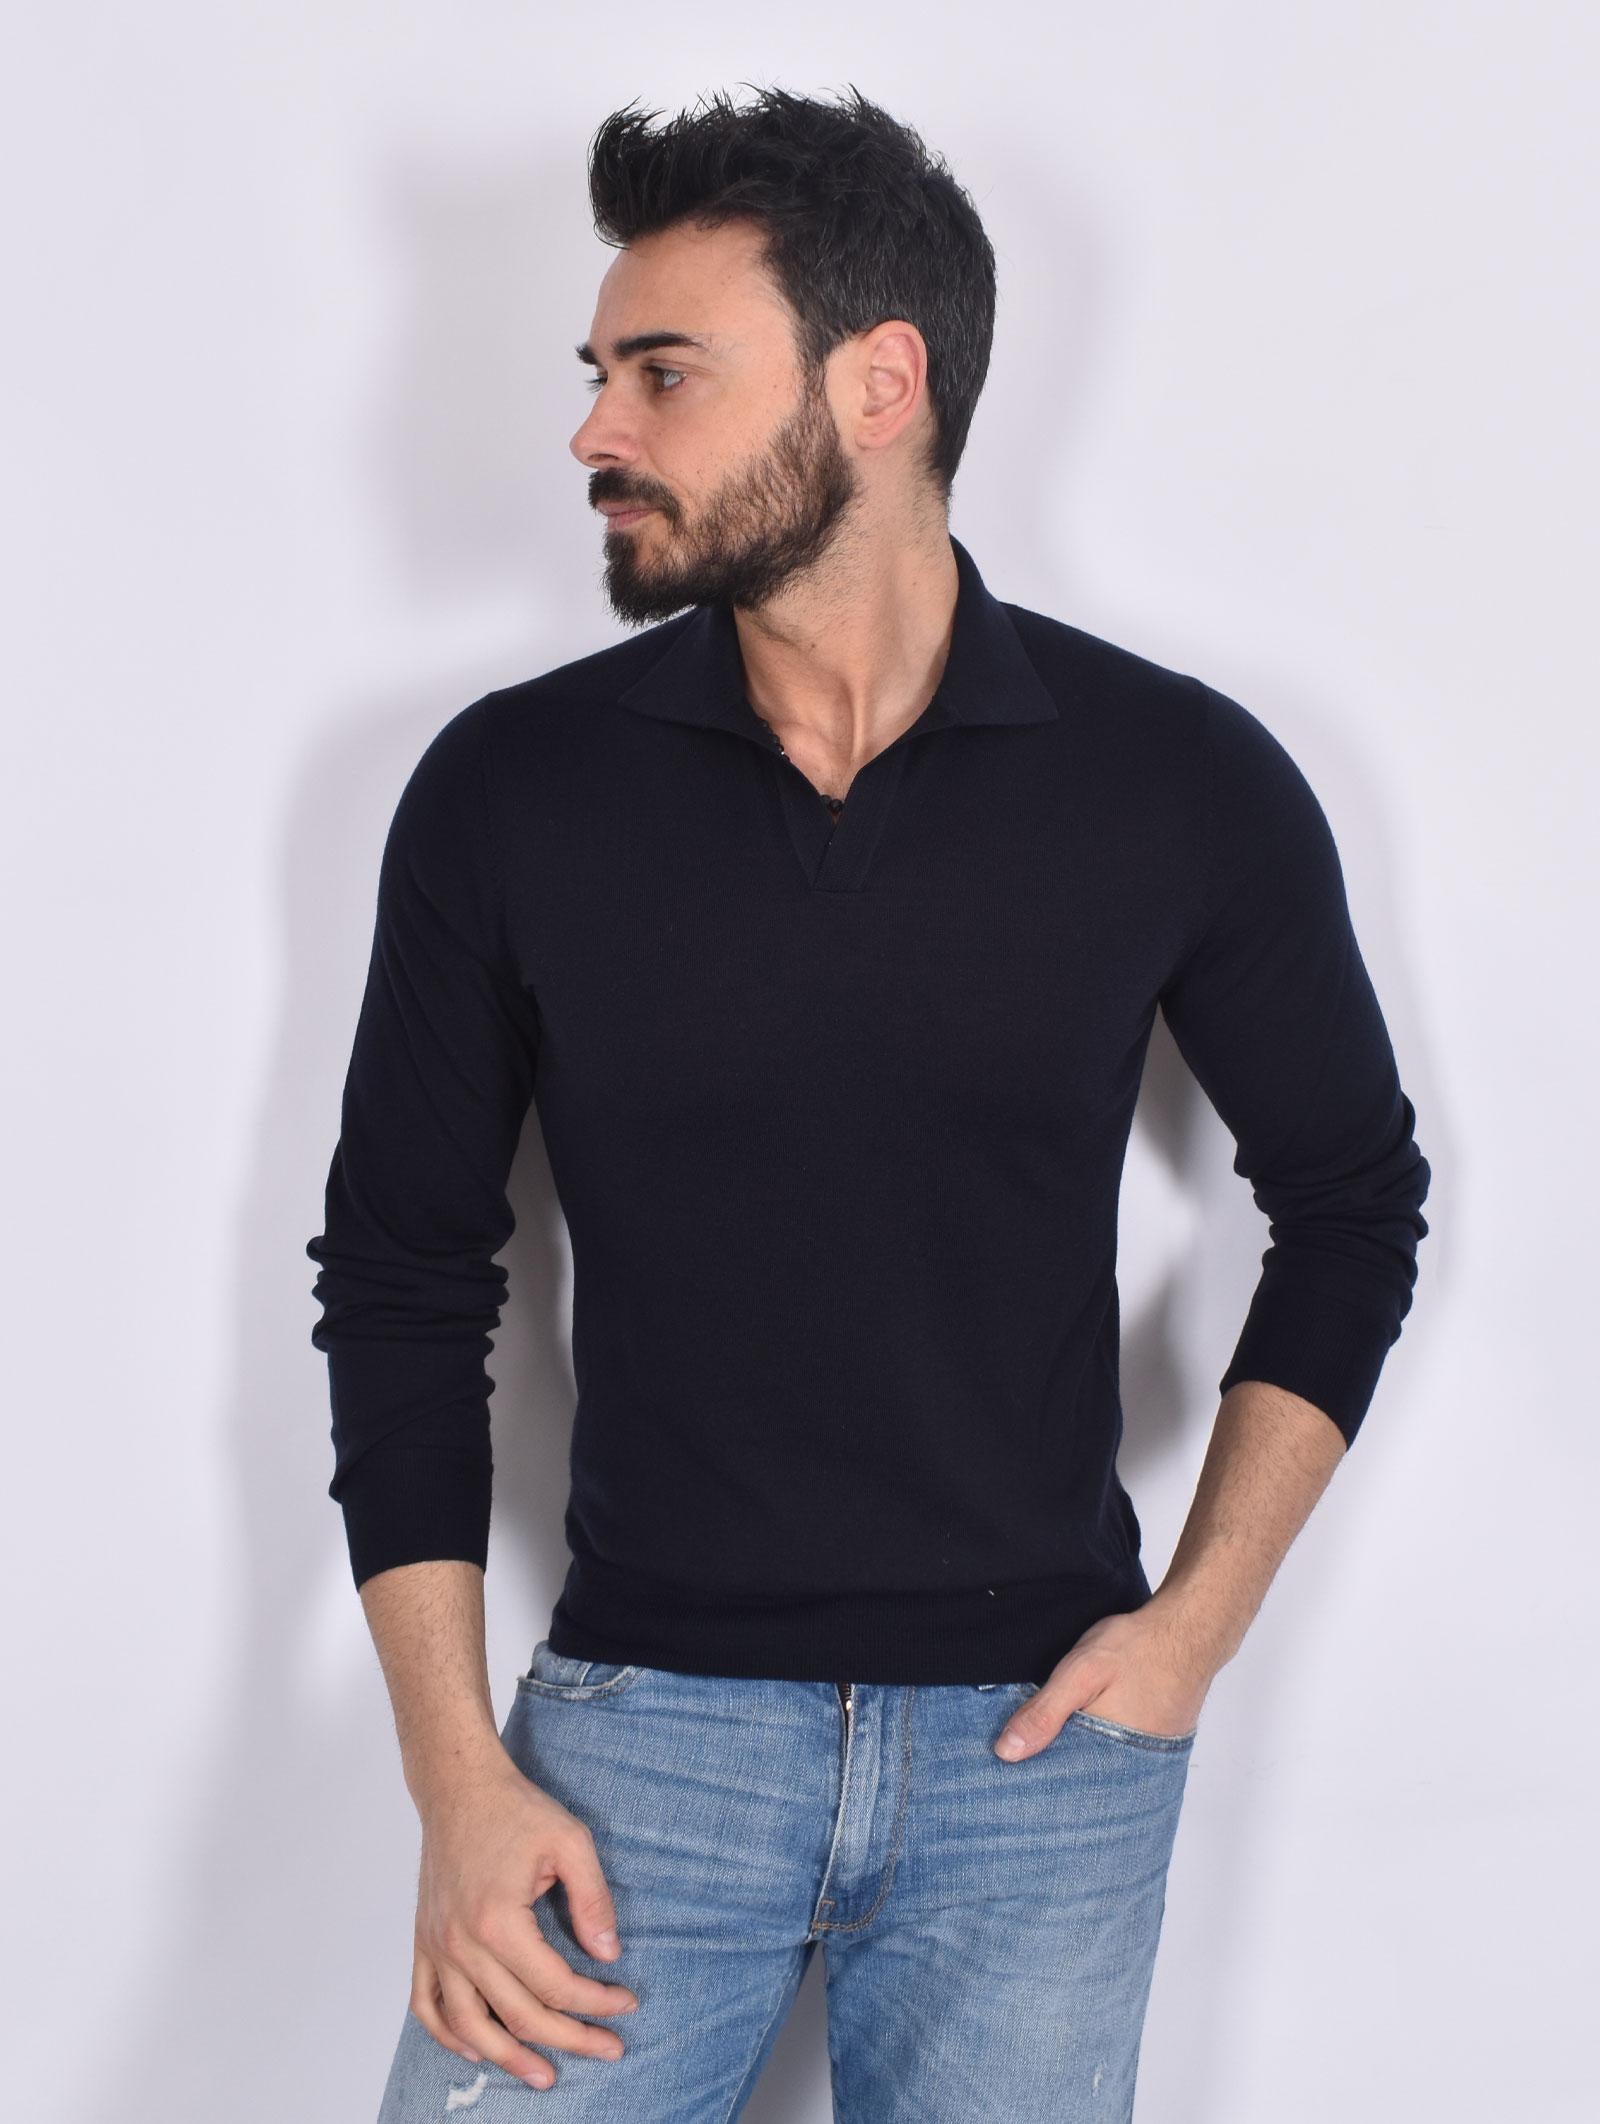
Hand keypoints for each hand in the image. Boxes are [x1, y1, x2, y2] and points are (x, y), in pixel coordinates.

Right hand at [409, 1748, 639, 2090]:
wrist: (459, 1787)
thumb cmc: (515, 1809)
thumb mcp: (571, 1842)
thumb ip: (593, 1901)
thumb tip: (609, 1954)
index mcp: (499, 1923)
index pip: (556, 1985)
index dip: (597, 2003)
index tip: (626, 2003)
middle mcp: (462, 1944)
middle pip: (519, 2016)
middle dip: (570, 2039)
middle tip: (609, 2049)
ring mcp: (437, 1947)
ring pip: (469, 2026)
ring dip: (508, 2058)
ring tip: (544, 2075)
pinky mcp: (423, 1941)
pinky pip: (426, 2004)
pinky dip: (448, 2035)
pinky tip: (475, 2047)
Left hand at [994, 1604, 1212, 1760]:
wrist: (1191, 1630)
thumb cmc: (1138, 1648)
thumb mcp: (1081, 1672)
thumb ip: (1045, 1712)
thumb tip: (1006, 1753)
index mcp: (1109, 1758)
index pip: (1062, 1786)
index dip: (1033, 1778)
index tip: (1006, 1775)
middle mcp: (1132, 1768)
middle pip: (1081, 1781)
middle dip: (1053, 1771)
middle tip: (1019, 1764)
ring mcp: (1147, 1758)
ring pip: (1100, 1767)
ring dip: (1077, 1757)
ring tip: (1052, 1744)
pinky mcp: (1155, 1744)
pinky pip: (1120, 1754)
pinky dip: (1100, 1746)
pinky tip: (1085, 1730)